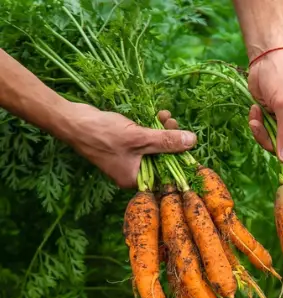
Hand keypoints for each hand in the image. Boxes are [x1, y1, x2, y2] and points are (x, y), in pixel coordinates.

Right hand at [59, 103, 196, 188]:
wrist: (71, 120)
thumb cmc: (102, 134)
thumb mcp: (140, 138)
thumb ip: (167, 141)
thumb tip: (193, 141)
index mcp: (135, 179)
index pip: (166, 175)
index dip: (180, 160)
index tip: (189, 144)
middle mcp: (132, 172)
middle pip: (162, 159)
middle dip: (172, 140)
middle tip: (175, 123)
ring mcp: (128, 159)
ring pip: (155, 147)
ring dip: (163, 131)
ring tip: (166, 116)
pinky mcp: (124, 145)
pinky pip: (145, 139)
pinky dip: (152, 128)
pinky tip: (158, 115)